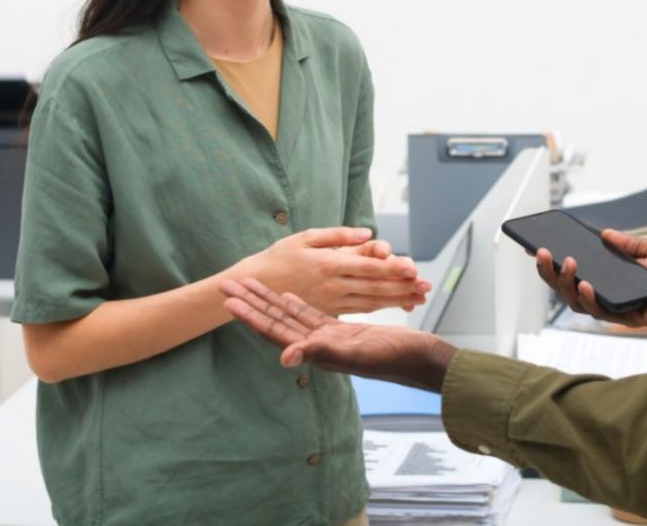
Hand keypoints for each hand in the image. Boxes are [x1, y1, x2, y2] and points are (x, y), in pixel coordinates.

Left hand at [221, 276, 455, 391]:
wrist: (420, 360)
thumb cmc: (391, 359)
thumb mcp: (354, 355)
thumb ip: (319, 353)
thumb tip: (284, 357)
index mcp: (314, 350)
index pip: (274, 329)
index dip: (250, 315)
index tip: (228, 300)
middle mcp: (316, 345)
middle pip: (275, 320)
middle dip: (251, 303)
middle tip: (226, 285)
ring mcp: (328, 338)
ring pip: (291, 316)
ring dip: (269, 301)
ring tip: (249, 286)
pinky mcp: (341, 331)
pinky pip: (313, 315)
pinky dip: (298, 304)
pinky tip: (288, 296)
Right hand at [240, 227, 431, 315]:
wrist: (256, 287)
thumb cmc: (279, 257)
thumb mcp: (305, 237)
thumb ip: (338, 235)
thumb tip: (368, 233)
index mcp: (329, 264)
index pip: (368, 268)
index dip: (392, 269)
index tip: (413, 269)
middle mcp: (334, 285)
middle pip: (375, 287)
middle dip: (403, 287)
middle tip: (427, 286)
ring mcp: (332, 301)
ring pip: (371, 301)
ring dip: (397, 299)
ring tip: (418, 297)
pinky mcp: (329, 311)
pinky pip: (359, 309)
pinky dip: (380, 307)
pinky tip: (396, 304)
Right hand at [535, 229, 646, 328]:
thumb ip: (631, 245)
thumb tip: (606, 235)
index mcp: (614, 279)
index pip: (577, 272)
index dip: (554, 263)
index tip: (535, 246)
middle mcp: (612, 294)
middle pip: (569, 289)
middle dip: (550, 272)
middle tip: (543, 253)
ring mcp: (618, 307)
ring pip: (578, 302)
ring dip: (566, 283)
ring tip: (567, 262)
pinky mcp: (630, 319)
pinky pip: (602, 313)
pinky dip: (590, 299)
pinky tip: (586, 284)